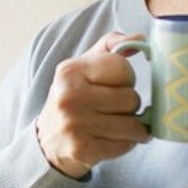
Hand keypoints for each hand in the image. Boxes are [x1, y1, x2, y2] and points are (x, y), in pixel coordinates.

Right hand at [34, 30, 147, 177]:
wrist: (47, 142)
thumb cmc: (72, 99)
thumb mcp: (83, 67)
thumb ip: (111, 47)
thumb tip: (140, 38)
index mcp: (70, 71)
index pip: (123, 68)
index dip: (125, 78)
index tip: (113, 85)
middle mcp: (69, 97)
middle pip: (131, 98)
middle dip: (129, 106)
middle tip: (113, 109)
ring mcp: (75, 125)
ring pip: (133, 125)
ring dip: (133, 128)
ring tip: (118, 125)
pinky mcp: (83, 149)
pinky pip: (125, 145)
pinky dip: (125, 144)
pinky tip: (111, 140)